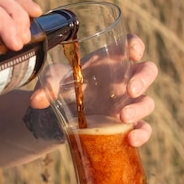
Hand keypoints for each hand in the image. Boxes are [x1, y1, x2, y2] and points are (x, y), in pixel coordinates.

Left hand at [30, 33, 157, 147]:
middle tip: (130, 89)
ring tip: (122, 117)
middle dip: (143, 79)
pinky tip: (131, 139)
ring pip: (147, 101)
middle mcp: (122, 80)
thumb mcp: (51, 82)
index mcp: (108, 61)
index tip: (133, 53)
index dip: (136, 45)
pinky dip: (142, 134)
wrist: (58, 117)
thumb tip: (37, 100)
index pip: (130, 45)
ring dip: (140, 108)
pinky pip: (143, 128)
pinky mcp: (125, 124)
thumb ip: (47, 85)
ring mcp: (127, 103)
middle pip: (147, 71)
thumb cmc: (60, 89)